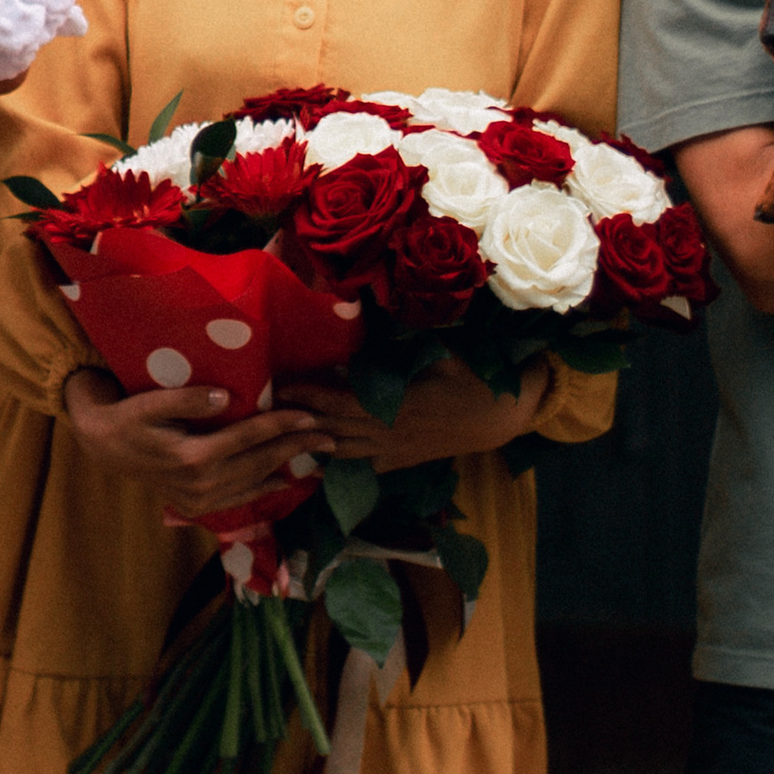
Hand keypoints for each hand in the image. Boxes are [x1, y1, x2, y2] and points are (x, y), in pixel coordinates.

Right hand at [62, 366, 334, 511]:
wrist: (105, 446)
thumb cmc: (129, 417)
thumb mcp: (150, 403)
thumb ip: (186, 399)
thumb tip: (224, 397)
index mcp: (193, 457)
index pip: (248, 438)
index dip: (281, 425)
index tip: (310, 416)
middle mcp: (201, 484)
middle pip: (259, 462)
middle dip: (296, 447)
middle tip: (329, 436)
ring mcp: (200, 499)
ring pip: (254, 482)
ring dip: (287, 468)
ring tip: (317, 456)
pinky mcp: (197, 506)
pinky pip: (239, 499)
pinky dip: (264, 488)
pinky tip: (284, 480)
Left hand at [291, 356, 546, 470]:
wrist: (503, 417)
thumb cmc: (473, 379)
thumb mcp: (443, 351)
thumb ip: (409, 336)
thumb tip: (382, 308)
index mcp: (395, 407)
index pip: (340, 405)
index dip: (309, 398)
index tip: (283, 386)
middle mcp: (389, 434)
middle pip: (333, 430)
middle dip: (300, 420)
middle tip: (270, 408)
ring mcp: (396, 452)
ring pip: (345, 452)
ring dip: (314, 444)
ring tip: (285, 434)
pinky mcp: (405, 461)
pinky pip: (367, 466)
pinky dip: (343, 463)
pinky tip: (323, 461)